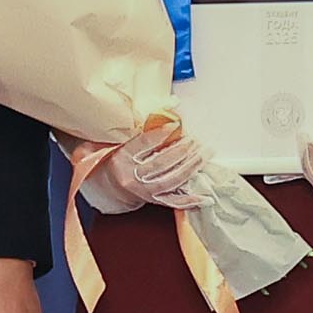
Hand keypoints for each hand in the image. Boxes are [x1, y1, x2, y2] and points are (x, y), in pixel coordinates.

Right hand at [89, 116, 207, 212]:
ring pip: (170, 180)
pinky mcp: (152, 201)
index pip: (143, 144)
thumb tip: (167, 110)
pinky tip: (204, 197)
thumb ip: (140, 130)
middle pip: (160, 163)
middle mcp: (131, 176)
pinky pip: (173, 202)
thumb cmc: (119, 160)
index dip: (161, 134)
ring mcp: (143, 191)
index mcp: (121, 157)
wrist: (109, 187)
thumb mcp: (122, 142)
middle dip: (181, 150)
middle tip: (196, 140)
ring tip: (204, 155)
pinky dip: (189, 200)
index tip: (177, 125)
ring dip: (190, 167)